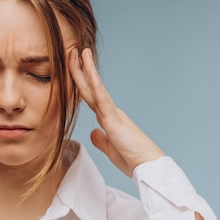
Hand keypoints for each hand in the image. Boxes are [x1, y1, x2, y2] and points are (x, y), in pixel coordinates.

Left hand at [69, 48, 163, 176]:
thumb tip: (93, 132)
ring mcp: (113, 114)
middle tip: (71, 51)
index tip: (72, 69)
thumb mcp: (111, 149)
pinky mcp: (114, 120)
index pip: (90, 97)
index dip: (80, 83)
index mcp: (108, 118)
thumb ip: (101, 140)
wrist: (148, 167)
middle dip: (79, 70)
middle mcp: (110, 112)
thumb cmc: (133, 160)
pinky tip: (89, 71)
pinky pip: (102, 99)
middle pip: (90, 88)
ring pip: (95, 88)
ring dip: (87, 69)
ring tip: (80, 52)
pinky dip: (95, 84)